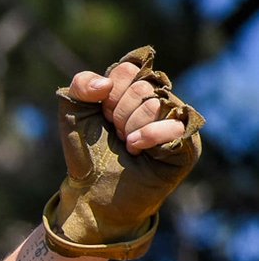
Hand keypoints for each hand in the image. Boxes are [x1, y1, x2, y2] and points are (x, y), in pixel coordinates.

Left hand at [44, 46, 203, 259]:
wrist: (93, 193)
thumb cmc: (88, 155)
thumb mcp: (73, 117)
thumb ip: (79, 87)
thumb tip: (103, 84)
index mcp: (135, 89)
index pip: (129, 68)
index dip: (109, 92)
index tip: (102, 113)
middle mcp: (160, 101)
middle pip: (142, 87)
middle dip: (117, 114)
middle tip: (115, 133)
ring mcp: (176, 121)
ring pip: (155, 105)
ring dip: (130, 128)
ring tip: (126, 144)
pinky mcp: (188, 144)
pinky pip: (173, 125)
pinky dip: (147, 136)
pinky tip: (135, 149)